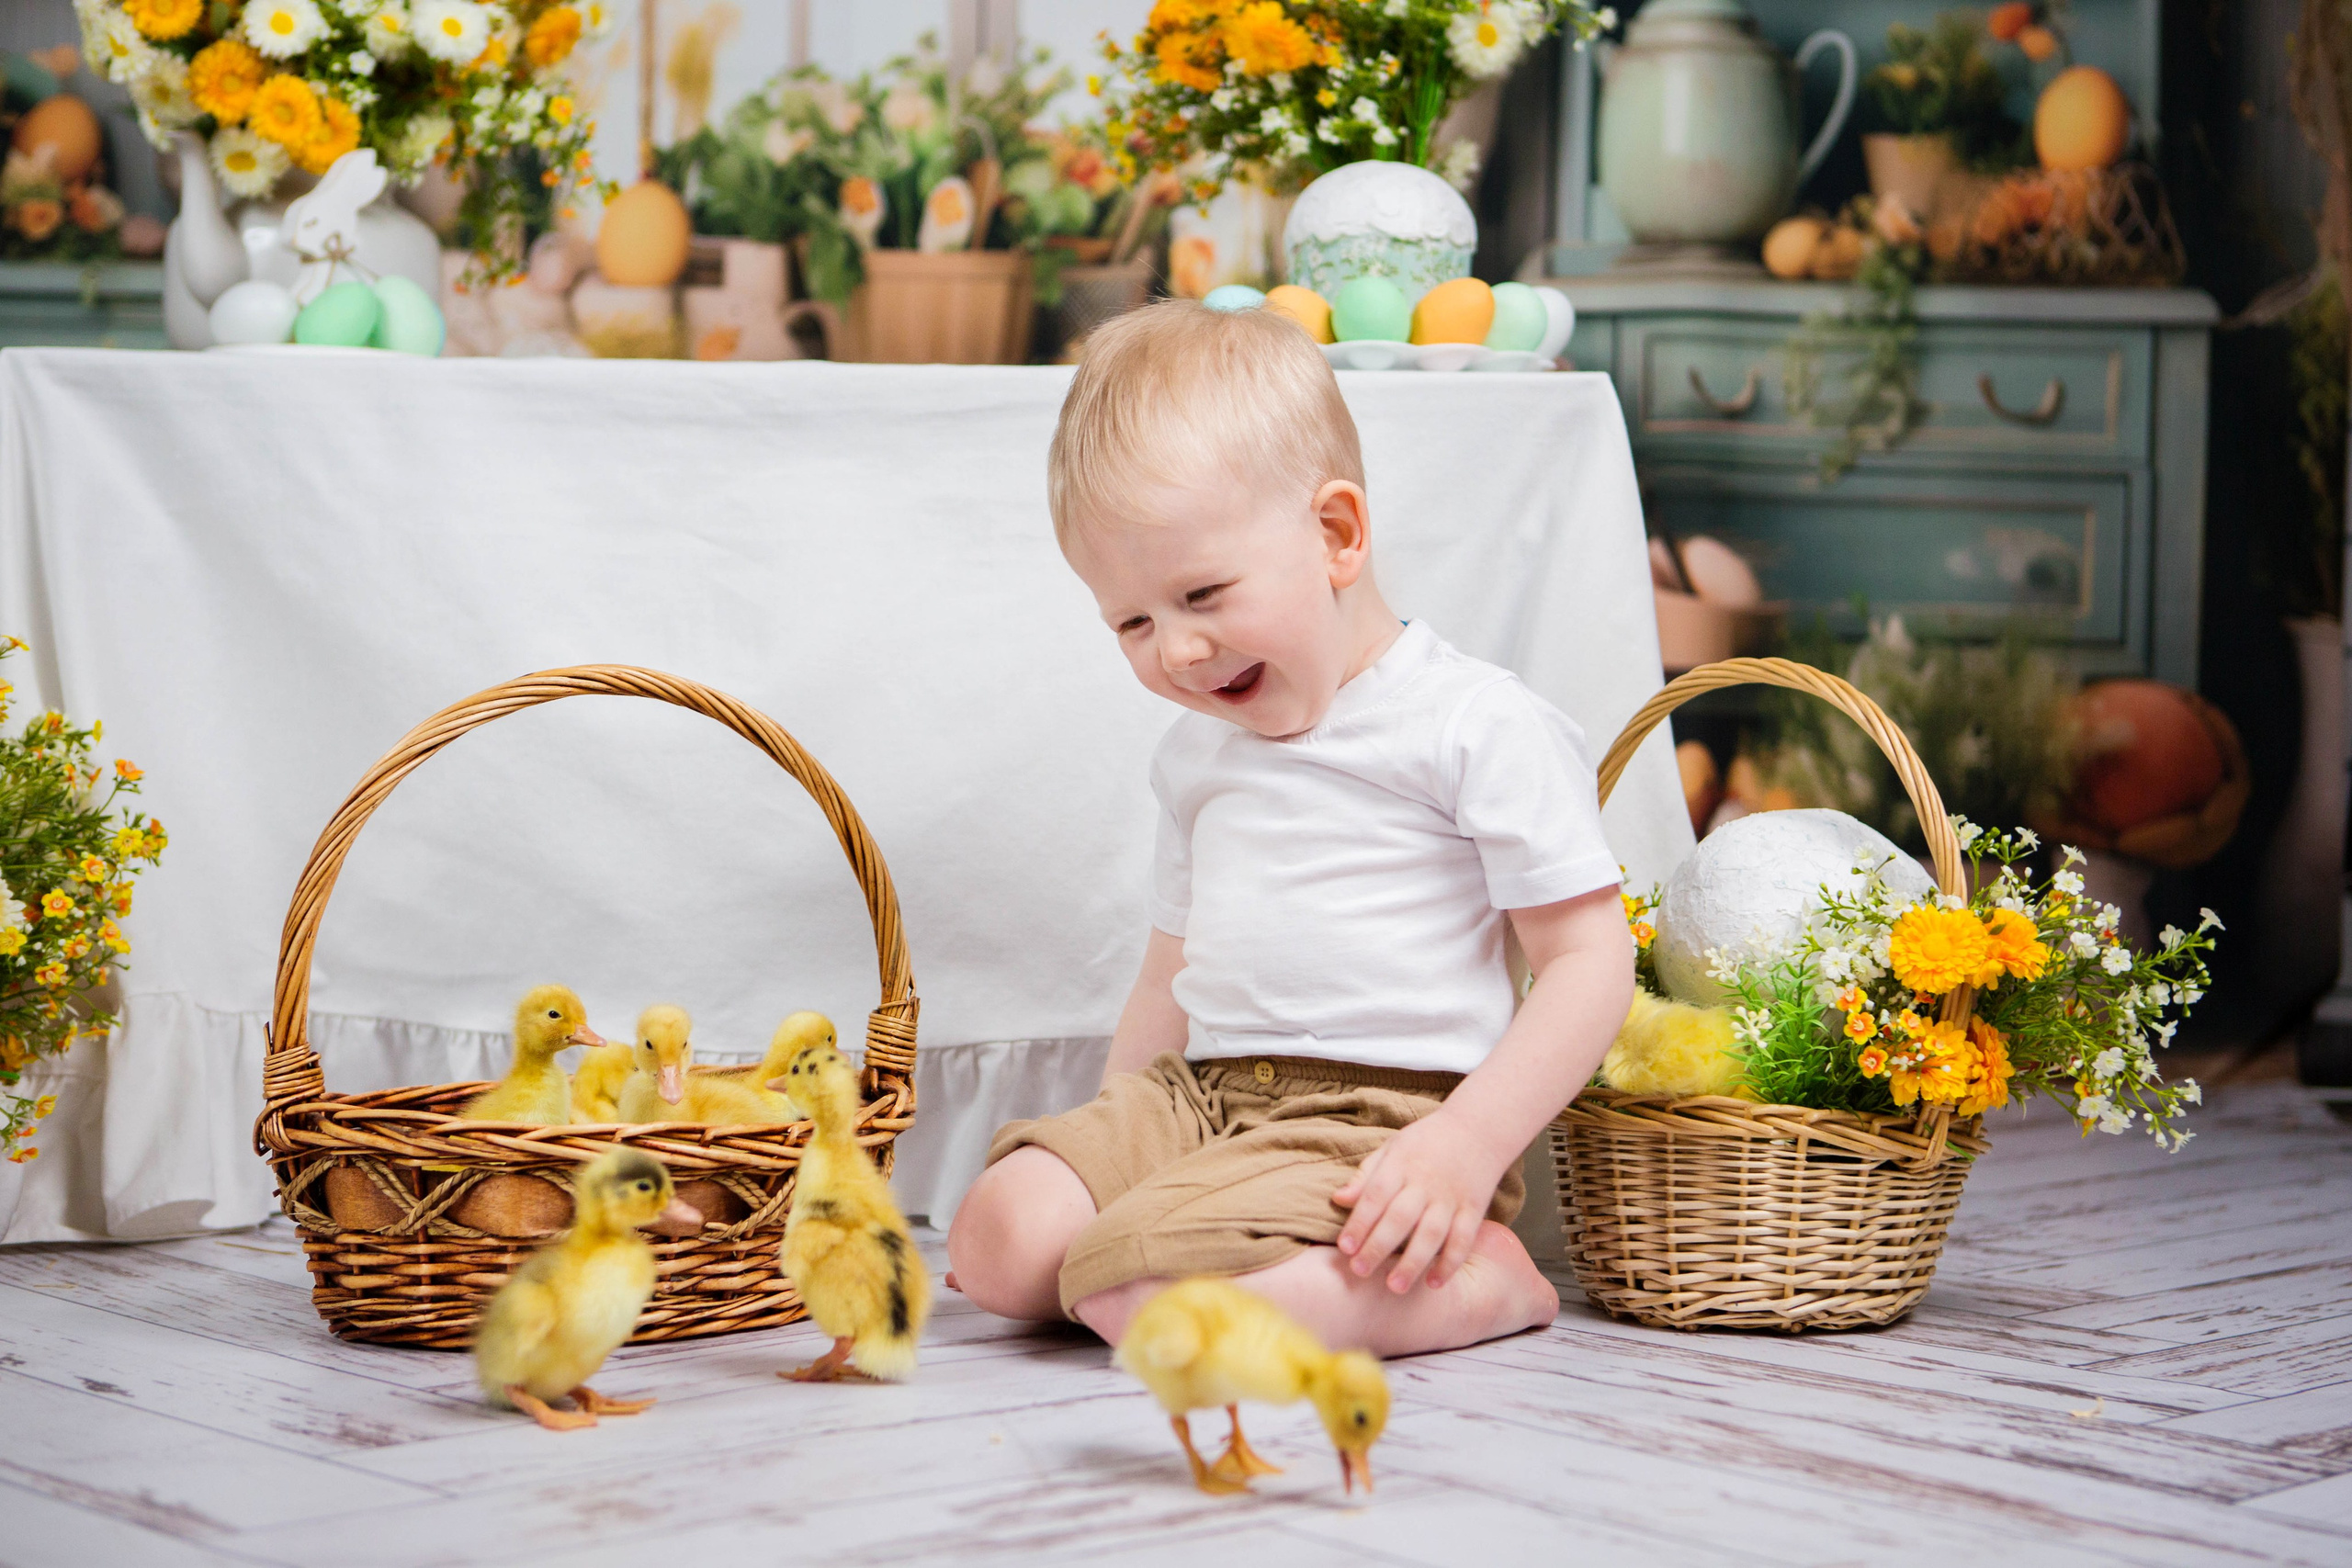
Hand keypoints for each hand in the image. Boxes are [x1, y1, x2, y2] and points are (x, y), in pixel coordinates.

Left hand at [1330, 1109, 1506, 1293]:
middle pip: (1400, 1218)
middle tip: (1359, 1271)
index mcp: (1401, 1163)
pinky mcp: (1474, 1209)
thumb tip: (1338, 1199)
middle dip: (1379, 1247)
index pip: (1376, 1195)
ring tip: (1394, 1287)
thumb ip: (1366, 1175)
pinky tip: (1434, 1283)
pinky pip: (1463, 1239)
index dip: (1359, 1222)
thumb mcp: (1392, 1147)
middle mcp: (1426, 1182)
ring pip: (1432, 1233)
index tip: (1344, 1248)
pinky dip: (1451, 1263)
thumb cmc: (1426, 1141)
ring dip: (1413, 1262)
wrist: (1477, 1129)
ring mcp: (1451, 1197)